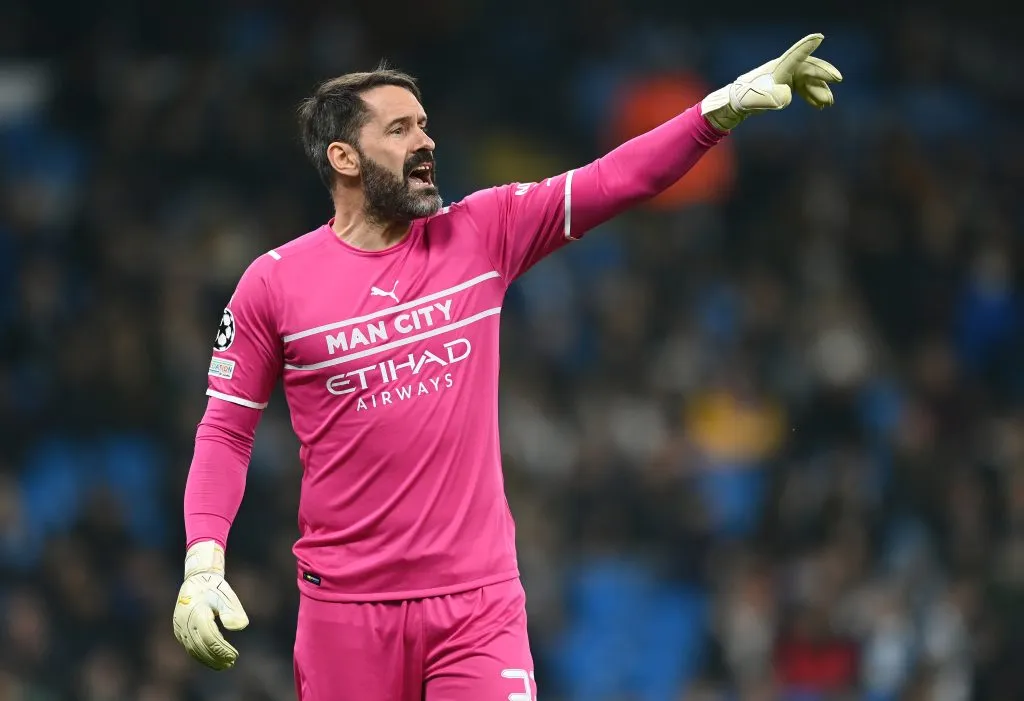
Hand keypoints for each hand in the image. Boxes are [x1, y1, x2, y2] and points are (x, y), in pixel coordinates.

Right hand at [172, 541, 249, 670]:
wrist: (197, 581)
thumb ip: (232, 611)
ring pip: (193, 649)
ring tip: (224, 665)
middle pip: (201, 646)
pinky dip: (200, 655)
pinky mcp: (179, 631)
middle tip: (231, 663)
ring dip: (208, 659)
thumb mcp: (226, 596)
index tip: (234, 656)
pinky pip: (189, 646)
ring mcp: (180, 627)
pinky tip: (212, 659)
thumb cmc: (215, 589)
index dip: (222, 650)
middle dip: (216, 657)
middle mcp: (185, 622)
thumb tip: (240, 627)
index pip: (210, 638)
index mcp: (197, 613)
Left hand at [701, 33, 842, 131]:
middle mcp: (784, 68)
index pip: (796, 56)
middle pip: (808, 68)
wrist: (739, 103)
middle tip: (838, 79)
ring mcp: (786, 76)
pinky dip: (811, 95)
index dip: (807, 46)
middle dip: (823, 75)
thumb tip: (788, 95)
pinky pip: (803, 88)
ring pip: (808, 80)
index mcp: (779, 67)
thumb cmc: (751, 98)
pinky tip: (819, 106)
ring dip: (819, 90)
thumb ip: (778, 97)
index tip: (819, 37)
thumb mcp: (765, 99)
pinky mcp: (786, 84)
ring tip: (828, 103)